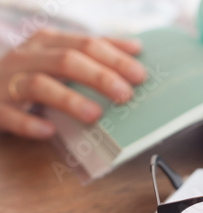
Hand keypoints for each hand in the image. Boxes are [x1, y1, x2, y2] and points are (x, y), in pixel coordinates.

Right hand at [0, 29, 146, 138]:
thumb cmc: (31, 73)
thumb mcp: (60, 57)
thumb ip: (95, 53)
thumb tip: (135, 47)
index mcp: (48, 42)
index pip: (87, 44)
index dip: (114, 58)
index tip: (140, 75)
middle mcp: (28, 57)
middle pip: (66, 61)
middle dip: (99, 77)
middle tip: (125, 94)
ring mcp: (8, 81)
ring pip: (39, 84)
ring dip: (69, 99)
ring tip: (95, 114)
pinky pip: (11, 114)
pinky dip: (30, 123)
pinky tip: (49, 130)